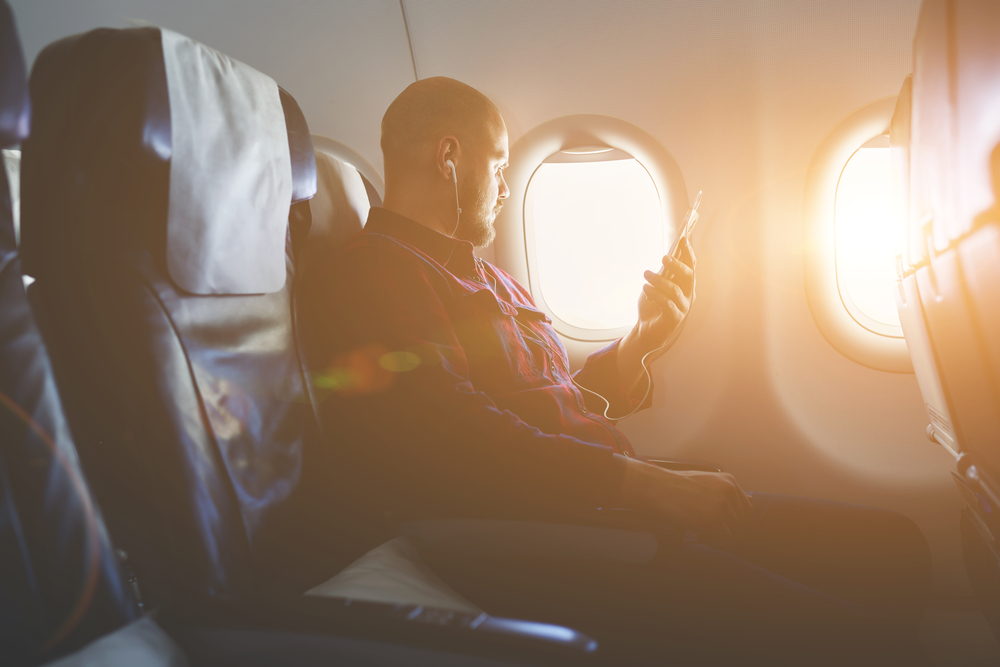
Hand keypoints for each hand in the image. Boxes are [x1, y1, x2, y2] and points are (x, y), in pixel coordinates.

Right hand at [619, 457, 751, 548]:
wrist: (657, 487)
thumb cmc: (676, 485)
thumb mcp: (706, 482)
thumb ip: (726, 493)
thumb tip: (750, 500)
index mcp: (729, 481)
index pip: (745, 507)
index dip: (731, 517)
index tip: (716, 519)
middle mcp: (730, 491)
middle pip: (741, 521)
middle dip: (725, 526)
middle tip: (703, 523)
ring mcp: (722, 506)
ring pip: (733, 531)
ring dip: (717, 533)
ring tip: (698, 524)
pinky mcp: (712, 520)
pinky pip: (725, 540)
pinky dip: (715, 540)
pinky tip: (700, 532)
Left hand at [636, 236, 695, 359]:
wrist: (646, 331)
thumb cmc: (653, 306)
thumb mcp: (656, 286)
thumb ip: (663, 274)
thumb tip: (666, 257)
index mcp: (687, 285)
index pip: (691, 267)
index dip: (689, 253)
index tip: (683, 239)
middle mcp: (689, 296)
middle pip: (688, 276)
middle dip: (677, 265)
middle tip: (664, 257)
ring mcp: (683, 308)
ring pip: (675, 290)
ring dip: (659, 280)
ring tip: (645, 274)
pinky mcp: (675, 319)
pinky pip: (667, 304)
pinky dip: (655, 294)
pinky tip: (645, 288)